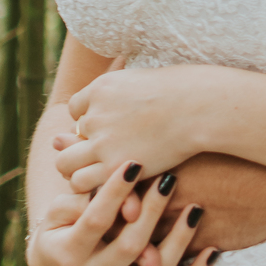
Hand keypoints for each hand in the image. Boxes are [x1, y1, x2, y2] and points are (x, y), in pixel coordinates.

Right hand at [26, 160, 220, 265]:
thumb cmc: (60, 228)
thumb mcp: (57, 213)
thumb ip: (77, 199)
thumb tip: (99, 180)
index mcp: (70, 254)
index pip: (96, 220)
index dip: (115, 192)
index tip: (134, 164)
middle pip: (131, 246)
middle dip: (152, 211)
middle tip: (169, 180)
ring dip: (178, 240)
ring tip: (195, 209)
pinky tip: (212, 251)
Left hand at [58, 62, 211, 188]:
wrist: (199, 106)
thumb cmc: (181, 93)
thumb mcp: (142, 79)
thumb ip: (122, 89)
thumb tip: (114, 86)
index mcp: (100, 88)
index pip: (76, 109)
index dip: (90, 122)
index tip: (110, 131)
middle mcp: (94, 114)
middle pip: (66, 139)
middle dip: (77, 149)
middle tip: (98, 159)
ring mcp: (101, 141)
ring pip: (67, 164)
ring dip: (80, 170)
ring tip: (101, 176)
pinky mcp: (113, 166)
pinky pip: (83, 182)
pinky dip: (92, 186)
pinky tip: (112, 184)